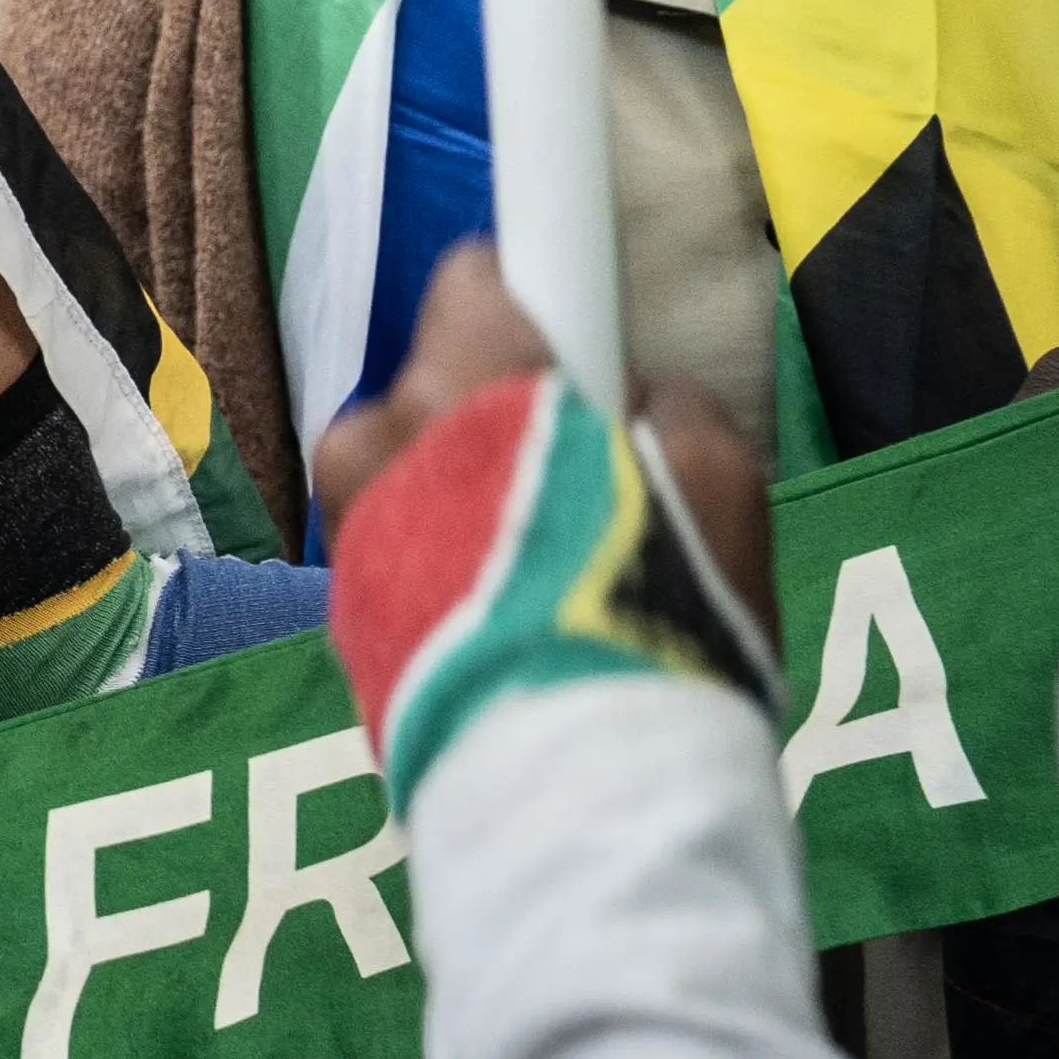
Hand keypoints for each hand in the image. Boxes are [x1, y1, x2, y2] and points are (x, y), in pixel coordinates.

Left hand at [309, 240, 772, 628]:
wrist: (572, 782)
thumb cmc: (656, 610)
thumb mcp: (721, 484)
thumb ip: (670, 411)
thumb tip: (634, 400)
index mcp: (470, 385)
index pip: (477, 277)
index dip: (527, 285)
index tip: (559, 301)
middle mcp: (382, 439)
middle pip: (439, 388)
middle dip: (500, 415)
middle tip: (584, 479)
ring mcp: (347, 529)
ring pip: (410, 474)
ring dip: (464, 496)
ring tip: (550, 570)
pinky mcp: (337, 611)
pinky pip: (397, 550)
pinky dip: (441, 566)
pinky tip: (509, 621)